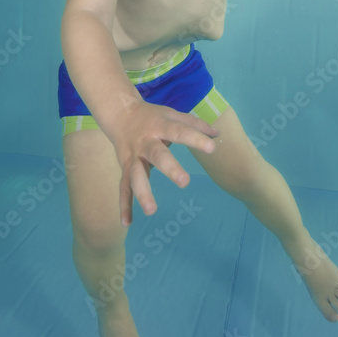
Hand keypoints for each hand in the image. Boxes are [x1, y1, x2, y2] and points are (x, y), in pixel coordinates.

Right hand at [108, 100, 218, 226]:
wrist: (119, 113)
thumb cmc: (152, 116)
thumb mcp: (172, 114)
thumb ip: (195, 125)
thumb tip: (218, 134)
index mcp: (161, 126)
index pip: (180, 132)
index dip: (195, 139)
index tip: (212, 147)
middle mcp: (146, 142)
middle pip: (157, 155)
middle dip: (169, 168)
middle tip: (185, 182)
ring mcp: (133, 157)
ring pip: (136, 175)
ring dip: (142, 193)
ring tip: (151, 210)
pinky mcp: (124, 169)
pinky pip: (123, 188)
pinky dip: (124, 206)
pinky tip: (127, 223)